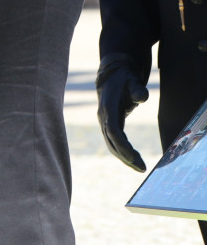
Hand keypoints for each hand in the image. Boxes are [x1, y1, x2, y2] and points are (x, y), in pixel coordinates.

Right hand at [96, 54, 149, 171]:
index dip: (122, 146)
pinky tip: (133, 158)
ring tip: (140, 167)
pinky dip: (123, 151)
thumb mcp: (132, 81)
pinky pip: (114, 141)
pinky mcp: (108, 124)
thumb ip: (137, 89)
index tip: (134, 157)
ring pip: (111, 144)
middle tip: (142, 168)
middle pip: (111, 142)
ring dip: (124, 157)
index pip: (113, 132)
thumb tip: (142, 97)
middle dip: (125, 157)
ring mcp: (104, 122)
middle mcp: (104, 117)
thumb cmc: (125, 79)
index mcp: (108, 108)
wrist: (112, 76)